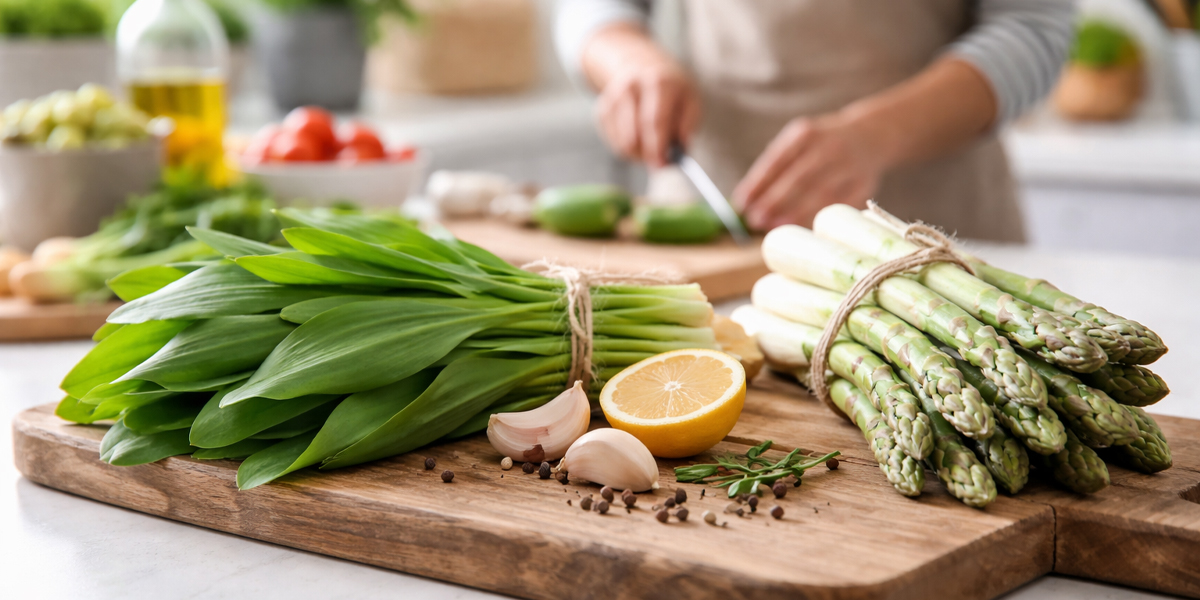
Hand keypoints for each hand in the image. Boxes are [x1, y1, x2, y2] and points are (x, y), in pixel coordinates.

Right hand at [588, 31, 700, 166]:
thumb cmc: (671, 89)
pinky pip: (615, 143)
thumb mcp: (690, 98)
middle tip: (659, 165)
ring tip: (653, 146)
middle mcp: (631, 87)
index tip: (663, 165)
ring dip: (639, 154)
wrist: (640, 64)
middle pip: (634, 134)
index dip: (658, 146)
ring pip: (623, 143)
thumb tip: (680, 152)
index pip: (654, 120)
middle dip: (647, 155)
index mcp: (657, 82)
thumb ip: (688, 125)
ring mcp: (613, 98)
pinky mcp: (602, 110)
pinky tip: (639, 137)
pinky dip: (629, 149)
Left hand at [733, 115, 882, 230]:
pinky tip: (802, 227)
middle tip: (755, 220)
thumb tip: (746, 201)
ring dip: (795, 212)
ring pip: (821, 192)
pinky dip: (819, 217)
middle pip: (799, 177)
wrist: (871, 134)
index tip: (741, 204)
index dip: (758, 183)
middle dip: (774, 201)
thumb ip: (775, 166)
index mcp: (806, 133)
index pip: (777, 159)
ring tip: (774, 226)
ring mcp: (849, 165)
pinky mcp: (864, 184)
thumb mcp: (799, 142)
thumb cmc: (821, 145)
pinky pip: (839, 204)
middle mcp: (829, 146)